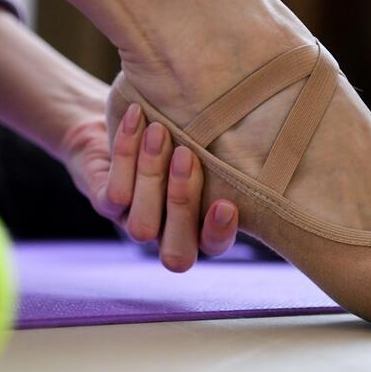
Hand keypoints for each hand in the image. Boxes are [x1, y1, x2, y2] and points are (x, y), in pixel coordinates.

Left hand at [60, 104, 238, 271]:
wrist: (116, 120)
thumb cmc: (173, 128)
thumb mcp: (202, 137)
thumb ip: (222, 149)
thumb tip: (266, 128)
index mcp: (197, 223)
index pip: (213, 247)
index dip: (219, 233)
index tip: (226, 203)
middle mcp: (165, 231)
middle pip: (177, 253)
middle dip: (183, 204)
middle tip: (186, 156)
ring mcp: (131, 221)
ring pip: (143, 227)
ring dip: (152, 177)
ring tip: (158, 131)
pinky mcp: (104, 203)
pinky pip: (116, 194)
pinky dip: (126, 153)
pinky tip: (136, 118)